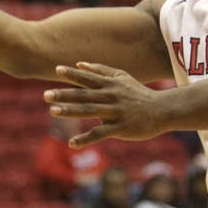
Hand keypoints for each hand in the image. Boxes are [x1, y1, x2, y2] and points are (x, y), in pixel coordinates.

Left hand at [44, 62, 167, 147]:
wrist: (162, 110)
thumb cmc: (139, 93)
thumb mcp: (123, 77)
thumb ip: (102, 70)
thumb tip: (80, 63)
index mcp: (111, 84)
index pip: (89, 78)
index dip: (73, 74)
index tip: (57, 70)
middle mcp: (112, 96)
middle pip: (85, 95)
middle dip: (65, 94)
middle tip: (46, 95)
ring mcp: (116, 112)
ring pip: (90, 112)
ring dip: (71, 112)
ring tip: (53, 111)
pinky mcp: (121, 128)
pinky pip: (101, 134)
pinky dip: (86, 139)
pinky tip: (72, 143)